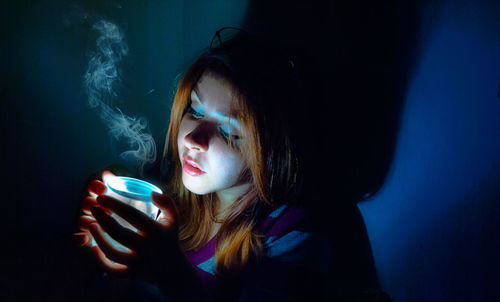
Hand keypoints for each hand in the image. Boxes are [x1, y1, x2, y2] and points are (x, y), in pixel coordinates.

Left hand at [75, 171, 205, 299]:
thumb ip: (167, 203)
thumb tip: (152, 193)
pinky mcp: (131, 273)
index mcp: (156, 231)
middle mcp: (147, 247)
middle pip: (118, 233)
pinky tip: (93, 247)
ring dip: (98, 238)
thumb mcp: (173, 219)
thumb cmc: (169, 238)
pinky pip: (111, 269)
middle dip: (102, 219)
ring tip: (91, 225)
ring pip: (111, 252)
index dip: (114, 205)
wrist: (172, 269)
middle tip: (93, 208)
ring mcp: (138, 262)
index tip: (101, 197)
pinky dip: (100, 260)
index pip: (132, 215)